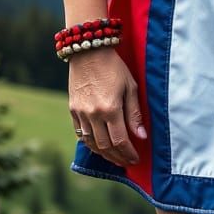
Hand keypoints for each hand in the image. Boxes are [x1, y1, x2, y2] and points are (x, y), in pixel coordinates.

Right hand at [68, 47, 147, 166]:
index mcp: (110, 109)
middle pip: (105, 146)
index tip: (135, 158)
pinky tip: (99, 146)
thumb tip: (141, 136)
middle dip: (118, 157)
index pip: (120, 141)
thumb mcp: (130, 86)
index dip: (128, 153)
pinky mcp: (73, 110)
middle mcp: (93, 115)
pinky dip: (90, 143)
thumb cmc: (114, 67)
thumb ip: (134, 113)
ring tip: (115, 158)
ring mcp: (81, 114)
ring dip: (104, 154)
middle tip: (127, 161)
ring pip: (92, 143)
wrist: (89, 52)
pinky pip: (80, 134)